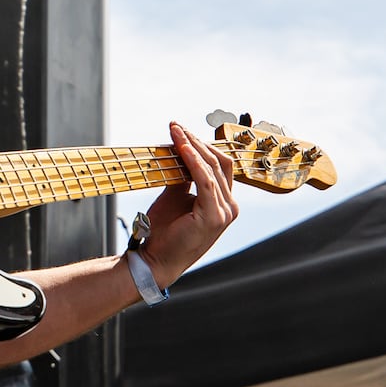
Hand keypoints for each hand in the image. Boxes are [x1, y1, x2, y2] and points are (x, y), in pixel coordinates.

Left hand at [135, 122, 238, 287]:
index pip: (219, 165)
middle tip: (175, 126)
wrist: (155, 260)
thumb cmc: (165, 231)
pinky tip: (182, 148)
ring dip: (192, 147)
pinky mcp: (214, 217)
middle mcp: (229, 206)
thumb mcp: (175, 196)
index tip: (180, 130)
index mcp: (223, 202)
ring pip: (212, 169)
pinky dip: (194, 163)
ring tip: (175, 131)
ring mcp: (225, 213)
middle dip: (196, 141)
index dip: (201, 145)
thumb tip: (179, 149)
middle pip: (219, 163)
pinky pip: (206, 182)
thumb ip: (182, 175)